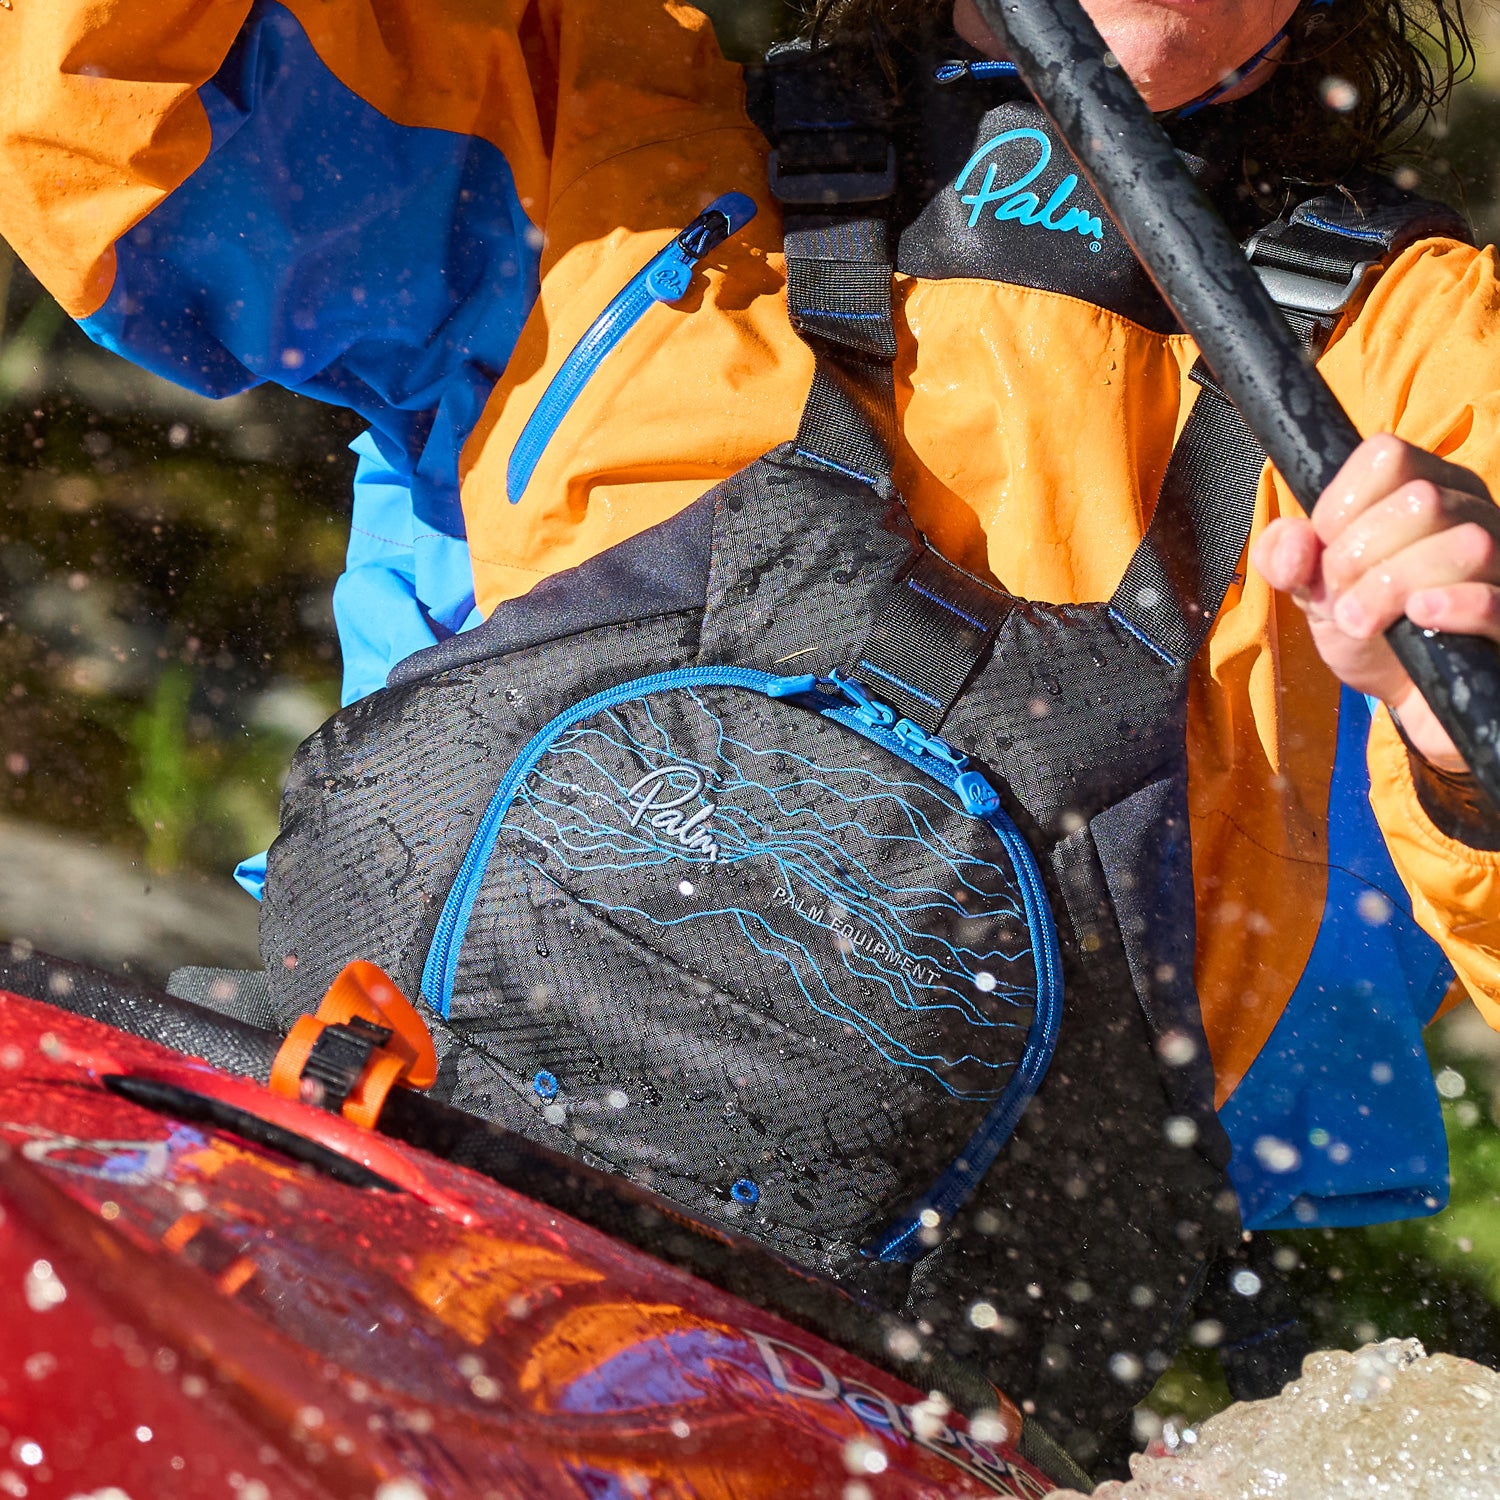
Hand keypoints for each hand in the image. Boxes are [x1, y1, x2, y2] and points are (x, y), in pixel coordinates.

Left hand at [1250, 434, 1499, 771]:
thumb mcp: (1311, 591)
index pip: (1387, 455)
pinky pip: (1492, 599)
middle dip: (1359, 555)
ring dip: (1392, 587)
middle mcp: (1471, 513)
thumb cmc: (1368, 629)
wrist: (1408, 696)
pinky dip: (1450, 607)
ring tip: (1364, 622)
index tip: (1326, 549)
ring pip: (1464, 544)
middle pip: (1421, 499)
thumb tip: (1292, 540)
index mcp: (1421, 489)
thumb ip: (1285, 558)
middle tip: (1341, 598)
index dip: (1341, 504)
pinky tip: (1419, 618)